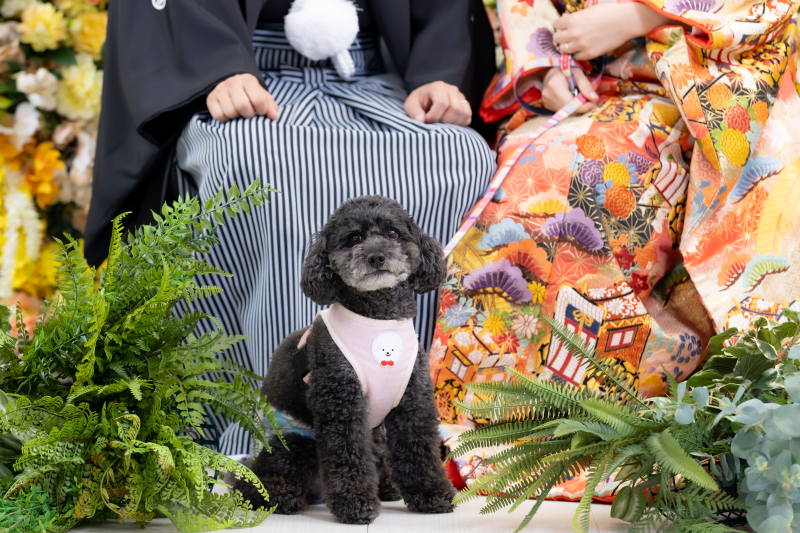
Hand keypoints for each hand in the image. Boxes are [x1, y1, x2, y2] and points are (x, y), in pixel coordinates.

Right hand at [207, 73, 278, 121]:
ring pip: (230, 112)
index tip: (261, 111)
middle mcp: (232, 83)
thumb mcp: (261, 95)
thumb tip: (274, 117)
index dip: (262, 110)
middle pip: (243, 107)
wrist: (229, 85)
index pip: (258, 100)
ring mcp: (220, 91)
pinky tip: (229, 114)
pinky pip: (219, 116)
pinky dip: (226, 119)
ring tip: (239, 112)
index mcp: (248, 80)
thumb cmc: (249, 93)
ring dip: (237, 117)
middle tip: (249, 113)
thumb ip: (270, 106)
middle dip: (249, 114)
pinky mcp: (211, 99)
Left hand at [405, 81, 471, 125]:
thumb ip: (413, 111)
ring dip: (453, 123)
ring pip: (464, 113)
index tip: (427, 119)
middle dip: (444, 120)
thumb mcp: (410, 104)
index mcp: (438, 87)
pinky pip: (468, 118)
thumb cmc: (419, 102)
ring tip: (442, 123)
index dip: (434, 116)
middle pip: (456, 108)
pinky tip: (449, 123)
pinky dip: (460, 124)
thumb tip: (421, 120)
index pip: (442, 103)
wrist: (427, 99)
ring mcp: (461, 97)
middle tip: (435, 122)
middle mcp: (452, 90)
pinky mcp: (465, 106)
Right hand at [540, 68, 597, 113]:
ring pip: (566, 112)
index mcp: (554, 85)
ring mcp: (546, 102)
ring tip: (583, 99)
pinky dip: (571, 108)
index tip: (594, 104)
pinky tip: (574, 100)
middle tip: (591, 102)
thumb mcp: (578, 73)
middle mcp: (548, 95)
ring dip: (577, 108)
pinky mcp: (547, 106)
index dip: (583, 106)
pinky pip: (562, 111)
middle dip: (582, 108)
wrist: (550, 71)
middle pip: (568, 110)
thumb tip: (594, 99)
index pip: (570, 102)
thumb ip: (585, 85)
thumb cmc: (565, 69)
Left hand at [552, 3, 673, 60]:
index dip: (559, 25)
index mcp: (572, 20)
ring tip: (574, 44)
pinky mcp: (589, 54)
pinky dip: (577, 54)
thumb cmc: (608, 12)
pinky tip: (583, 49)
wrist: (625, 21)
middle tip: (566, 37)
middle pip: (556, 39)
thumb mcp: (588, 10)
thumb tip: (565, 21)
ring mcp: (581, 45)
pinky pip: (576, 57)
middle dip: (560, 37)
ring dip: (567, 47)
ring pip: (563, 50)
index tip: (563, 27)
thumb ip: (575, 18)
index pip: (555, 24)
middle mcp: (573, 33)